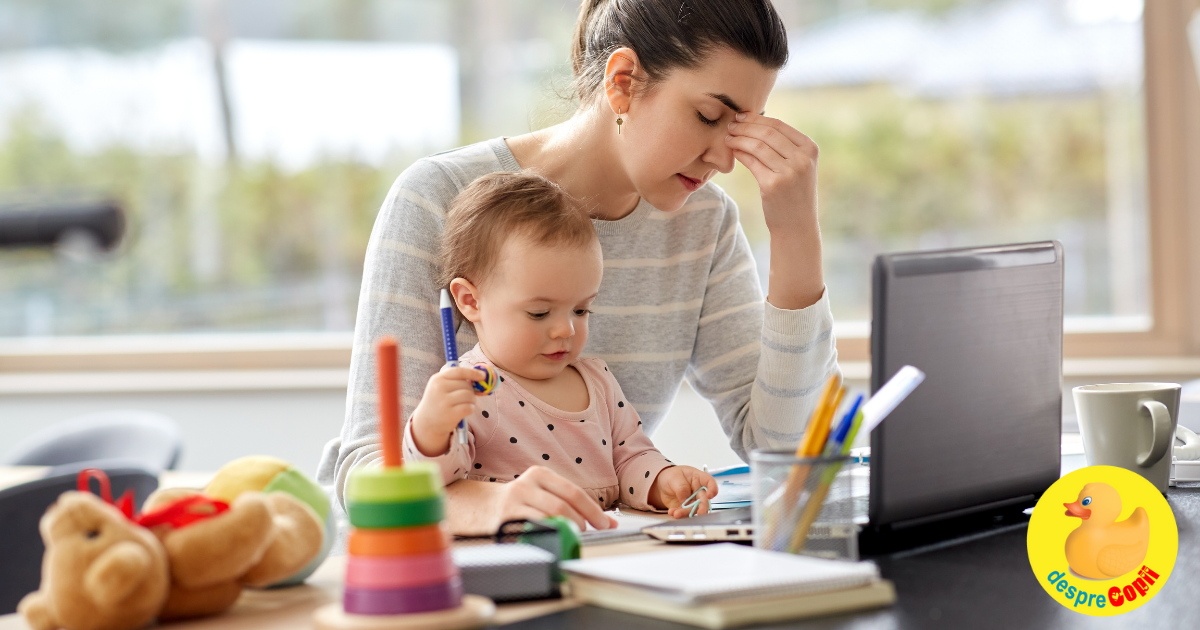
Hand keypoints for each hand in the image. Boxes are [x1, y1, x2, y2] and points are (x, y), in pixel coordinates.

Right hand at [410, 365, 484, 456]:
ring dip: (472, 400)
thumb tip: (479, 375)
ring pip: (469, 396)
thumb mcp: (440, 387)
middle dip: (471, 391)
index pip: (459, 371)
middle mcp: (439, 388)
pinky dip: (471, 409)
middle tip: (465, 398)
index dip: (473, 373)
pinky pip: (469, 407)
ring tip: (465, 404)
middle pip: (466, 385)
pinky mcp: (450, 414)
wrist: (427, 422)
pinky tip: (464, 411)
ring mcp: (444, 402)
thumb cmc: (439, 401)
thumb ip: (456, 380)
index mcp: (437, 379)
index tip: (482, 376)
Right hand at [493, 466, 618, 531]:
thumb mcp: (541, 492)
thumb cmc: (520, 501)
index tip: (606, 524)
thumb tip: (606, 521)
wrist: (482, 507)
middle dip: (580, 523)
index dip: (593, 510)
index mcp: (539, 474)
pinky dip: (548, 537)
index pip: (573, 492)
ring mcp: (513, 503)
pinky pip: (534, 530)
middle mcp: (525, 485)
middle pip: (562, 506)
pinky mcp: (505, 521)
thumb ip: (569, 502)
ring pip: (549, 519)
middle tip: (585, 533)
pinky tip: (553, 540)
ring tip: (570, 537)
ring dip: (566, 532)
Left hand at [649, 466, 717, 518]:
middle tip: (700, 512)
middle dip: (703, 507)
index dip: (713, 488)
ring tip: (676, 513)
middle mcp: (698, 491)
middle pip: (704, 499)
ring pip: (694, 509)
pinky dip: (679, 514)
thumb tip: (685, 500)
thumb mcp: (675, 477)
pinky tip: (672, 512)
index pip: (709, 482)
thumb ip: (681, 487)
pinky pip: (685, 513)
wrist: (662, 484)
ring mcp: (693, 501)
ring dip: (686, 513)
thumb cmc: (672, 476)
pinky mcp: (686, 508)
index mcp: (698, 478)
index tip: (710, 495)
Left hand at [725, 112, 818, 236]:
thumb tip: (755, 122)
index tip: (741, 116)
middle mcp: (802, 159)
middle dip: (745, 126)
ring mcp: (789, 172)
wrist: (797, 225)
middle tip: (730, 124)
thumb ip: (785, 145)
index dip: (757, 118)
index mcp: (810, 149)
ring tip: (727, 137)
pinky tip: (732, 150)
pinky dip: (739, 153)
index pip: (779, 125)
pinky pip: (751, 162)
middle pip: (767, 133)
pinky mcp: (773, 185)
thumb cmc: (794, 193)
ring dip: (738, 138)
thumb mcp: (799, 166)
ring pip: (757, 146)